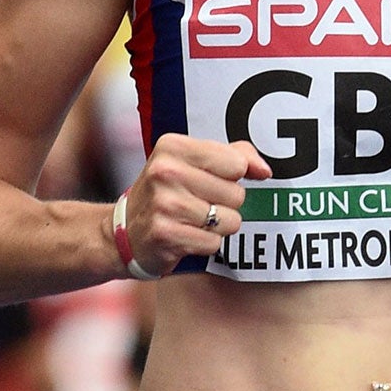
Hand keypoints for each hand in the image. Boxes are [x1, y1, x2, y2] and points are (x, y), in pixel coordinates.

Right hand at [114, 134, 269, 277]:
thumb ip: (236, 156)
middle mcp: (166, 172)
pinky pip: (214, 243)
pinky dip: (206, 244)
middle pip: (236, 194)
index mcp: (173, 146)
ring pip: (229, 220)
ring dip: (217, 226)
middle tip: (198, 203)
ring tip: (192, 220)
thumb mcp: (193, 163)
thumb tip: (264, 170)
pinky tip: (186, 236)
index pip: (236, 163)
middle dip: (225, 203)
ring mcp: (164, 204)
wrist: (125, 232)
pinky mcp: (166, 235)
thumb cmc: (168, 193)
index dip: (232, 176)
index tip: (212, 180)